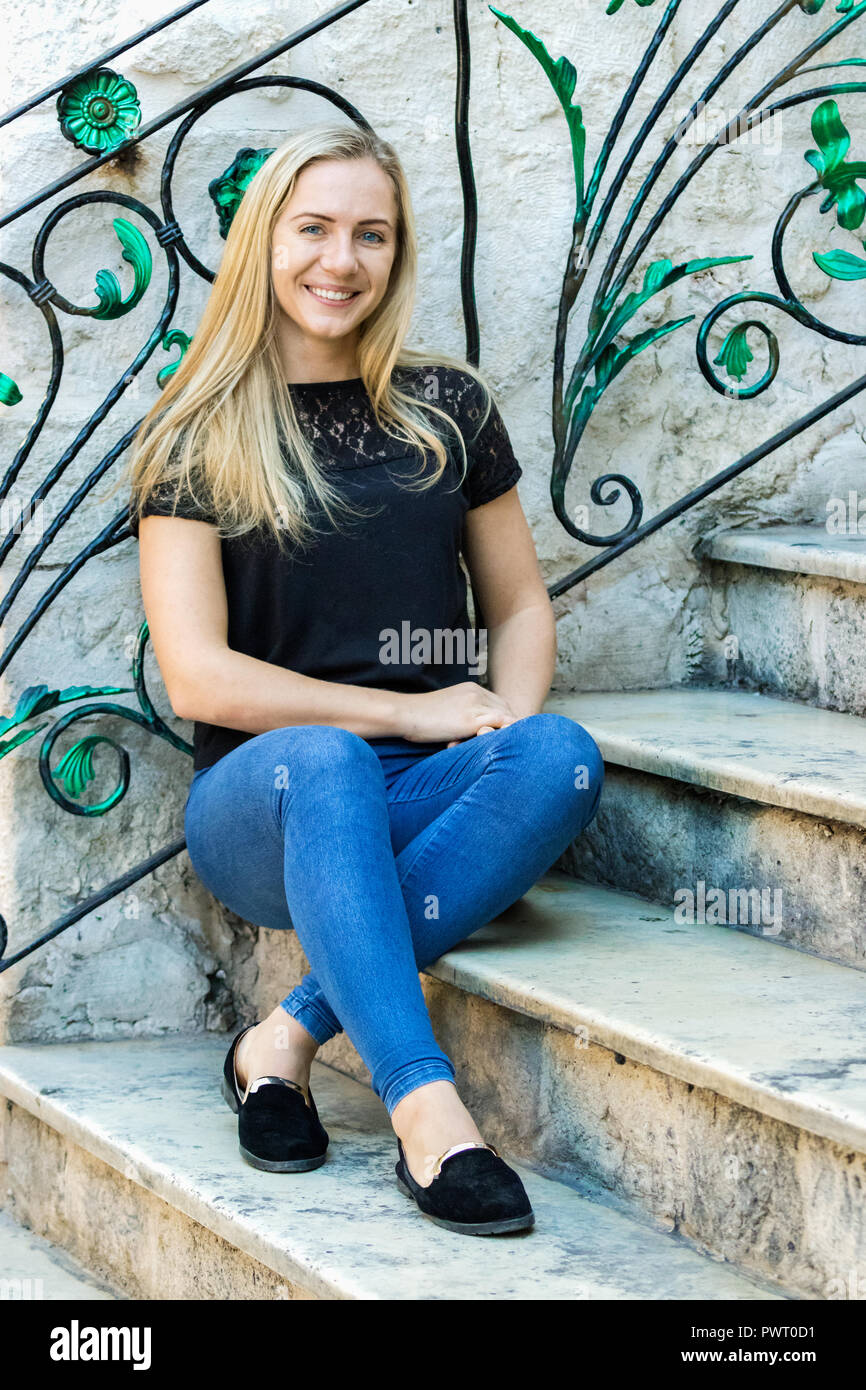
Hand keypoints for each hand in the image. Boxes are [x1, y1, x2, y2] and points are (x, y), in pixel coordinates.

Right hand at [397, 683, 518, 744]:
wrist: (404, 713)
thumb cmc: (419, 716)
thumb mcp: (446, 709)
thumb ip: (462, 714)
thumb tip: (469, 728)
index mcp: (470, 688)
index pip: (498, 702)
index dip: (504, 718)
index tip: (505, 732)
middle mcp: (475, 693)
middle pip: (506, 708)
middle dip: (510, 725)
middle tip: (513, 742)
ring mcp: (474, 705)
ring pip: (506, 717)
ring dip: (510, 731)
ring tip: (513, 747)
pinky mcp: (470, 720)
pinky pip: (499, 725)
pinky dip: (505, 734)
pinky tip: (506, 746)